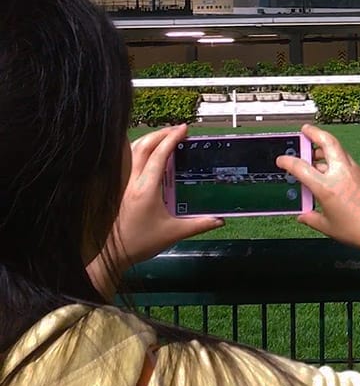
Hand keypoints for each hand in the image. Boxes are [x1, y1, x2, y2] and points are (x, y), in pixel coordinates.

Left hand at [88, 125, 223, 297]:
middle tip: (177, 130)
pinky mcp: (118, 188)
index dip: (172, 139)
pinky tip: (146, 152)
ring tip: (164, 137)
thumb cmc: (142, 243)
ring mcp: (122, 184)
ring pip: (131, 151)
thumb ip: (200, 224)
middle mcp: (132, 182)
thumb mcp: (175, 233)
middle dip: (160, 133)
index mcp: (146, 189)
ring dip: (148, 139)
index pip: (158, 155)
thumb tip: (220, 220)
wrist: (114, 255)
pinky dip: (137, 150)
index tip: (184, 130)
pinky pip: (126, 161)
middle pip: (142, 146)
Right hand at [277, 125, 359, 292]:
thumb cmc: (356, 232)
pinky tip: (340, 178)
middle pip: (327, 143)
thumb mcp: (328, 227)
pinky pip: (352, 167)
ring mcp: (358, 172)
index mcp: (326, 187)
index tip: (282, 160)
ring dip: (328, 151)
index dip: (288, 161)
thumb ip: (312, 218)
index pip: (301, 167)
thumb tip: (303, 215)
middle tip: (306, 130)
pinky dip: (342, 167)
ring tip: (319, 156)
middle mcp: (342, 174)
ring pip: (341, 153)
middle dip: (315, 133)